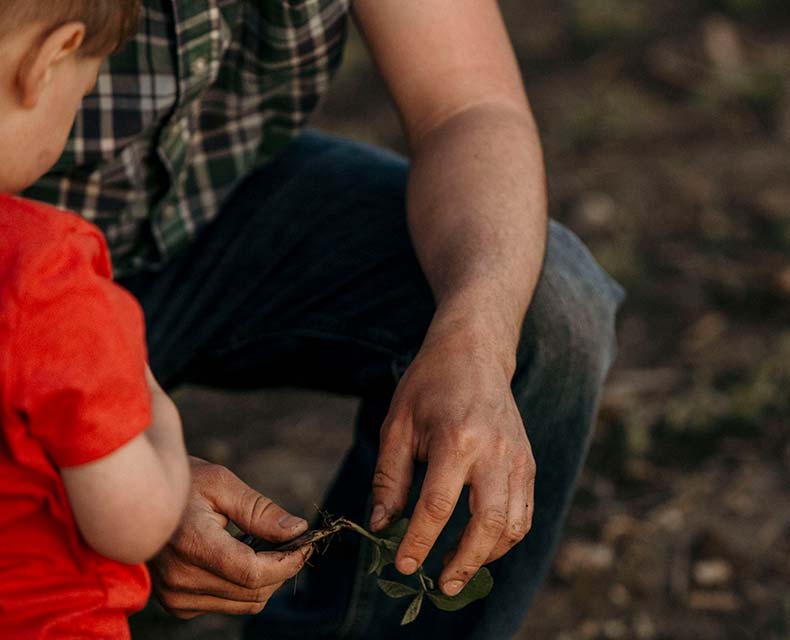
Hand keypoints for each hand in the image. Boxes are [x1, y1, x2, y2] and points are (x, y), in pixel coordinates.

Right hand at [150, 458, 311, 618]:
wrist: (134, 499)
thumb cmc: (180, 483)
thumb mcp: (221, 484)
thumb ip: (260, 511)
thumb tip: (297, 529)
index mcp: (191, 545)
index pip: (254, 572)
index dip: (288, 561)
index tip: (305, 542)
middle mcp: (180, 580)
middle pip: (254, 591)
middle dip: (282, 567)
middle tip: (292, 539)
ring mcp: (176, 596)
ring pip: (245, 603)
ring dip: (264, 578)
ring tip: (263, 544)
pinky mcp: (177, 604)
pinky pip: (227, 604)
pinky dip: (243, 585)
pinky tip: (238, 555)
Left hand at [370, 324, 534, 595]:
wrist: (474, 351)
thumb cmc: (429, 384)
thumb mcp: (398, 425)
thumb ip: (390, 478)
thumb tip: (382, 525)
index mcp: (456, 439)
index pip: (438, 506)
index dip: (419, 542)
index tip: (403, 565)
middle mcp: (494, 451)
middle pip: (486, 524)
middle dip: (462, 563)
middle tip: (441, 585)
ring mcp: (518, 457)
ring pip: (513, 525)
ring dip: (487, 557)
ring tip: (458, 570)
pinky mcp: (528, 461)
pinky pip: (524, 512)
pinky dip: (506, 537)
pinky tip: (481, 545)